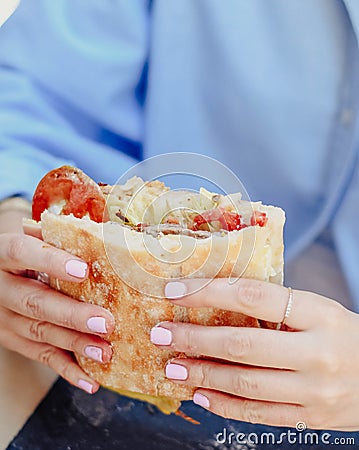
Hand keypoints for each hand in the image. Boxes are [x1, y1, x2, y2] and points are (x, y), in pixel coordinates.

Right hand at [0, 214, 113, 393]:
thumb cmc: (25, 252)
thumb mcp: (32, 238)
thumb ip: (54, 236)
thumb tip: (98, 234)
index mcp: (3, 254)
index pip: (22, 253)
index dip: (51, 261)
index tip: (83, 270)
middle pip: (34, 302)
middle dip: (71, 315)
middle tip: (105, 322)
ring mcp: (3, 318)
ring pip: (38, 333)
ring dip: (74, 344)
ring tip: (105, 351)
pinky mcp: (12, 339)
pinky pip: (40, 356)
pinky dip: (67, 370)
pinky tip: (90, 379)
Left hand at [150, 278, 358, 429]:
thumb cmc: (341, 335)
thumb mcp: (318, 310)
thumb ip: (276, 306)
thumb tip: (216, 297)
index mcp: (319, 314)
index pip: (253, 297)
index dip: (209, 292)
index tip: (175, 290)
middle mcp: (317, 353)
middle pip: (243, 344)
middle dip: (195, 339)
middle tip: (162, 333)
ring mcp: (315, 391)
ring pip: (245, 383)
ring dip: (202, 375)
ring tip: (172, 366)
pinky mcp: (310, 418)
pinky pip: (259, 413)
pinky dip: (225, 405)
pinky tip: (200, 395)